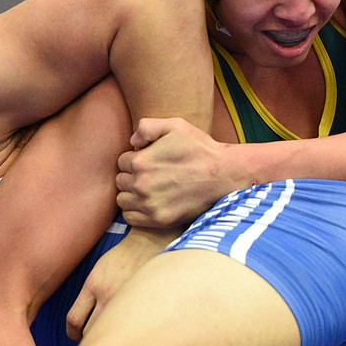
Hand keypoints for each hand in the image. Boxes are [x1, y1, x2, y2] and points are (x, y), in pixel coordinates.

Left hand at [66, 228, 173, 340]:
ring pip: (110, 334)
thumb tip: (84, 320)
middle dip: (89, 340)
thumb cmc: (123, 257)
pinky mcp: (143, 301)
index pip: (74, 320)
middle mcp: (107, 294)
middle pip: (90, 332)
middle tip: (94, 340)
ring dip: (109, 339)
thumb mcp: (98, 271)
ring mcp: (127, 300)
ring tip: (112, 339)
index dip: (72, 333)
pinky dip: (127, 334)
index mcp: (93, 284)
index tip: (75, 336)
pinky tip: (130, 333)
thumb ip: (90, 294)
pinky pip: (131, 327)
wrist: (150, 242)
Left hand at [116, 118, 234, 227]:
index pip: (122, 161)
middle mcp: (141, 184)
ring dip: (132, 194)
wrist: (224, 174)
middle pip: (121, 181)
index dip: (135, 159)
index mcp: (141, 161)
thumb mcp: (175, 126)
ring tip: (149, 189)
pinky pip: (131, 218)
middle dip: (132, 176)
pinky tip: (149, 203)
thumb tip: (132, 142)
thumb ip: (147, 126)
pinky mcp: (158, 219)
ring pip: (123, 200)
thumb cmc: (200, 148)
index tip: (149, 161)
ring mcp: (149, 204)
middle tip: (151, 175)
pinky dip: (136, 211)